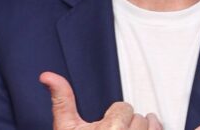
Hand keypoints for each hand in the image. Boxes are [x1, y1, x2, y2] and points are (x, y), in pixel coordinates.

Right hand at [39, 72, 161, 129]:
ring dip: (144, 129)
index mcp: (110, 129)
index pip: (123, 107)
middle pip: (139, 116)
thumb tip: (47, 75)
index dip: (113, 117)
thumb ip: (62, 100)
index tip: (105, 128)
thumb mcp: (65, 128)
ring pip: (152, 125)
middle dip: (127, 124)